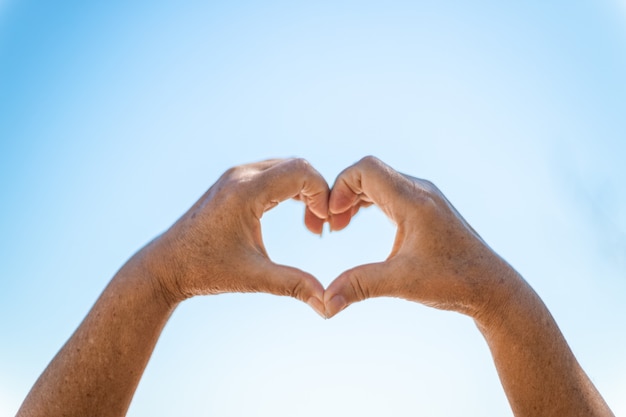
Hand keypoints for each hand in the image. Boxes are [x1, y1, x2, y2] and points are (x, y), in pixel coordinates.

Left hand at [145, 158, 328, 316]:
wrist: (166, 265)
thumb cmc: (205, 270)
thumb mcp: (253, 278)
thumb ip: (294, 285)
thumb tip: (328, 306)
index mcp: (246, 191)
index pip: (301, 172)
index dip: (323, 194)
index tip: (326, 224)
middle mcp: (241, 175)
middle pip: (297, 165)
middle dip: (317, 193)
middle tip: (321, 228)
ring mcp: (235, 176)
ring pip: (285, 168)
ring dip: (305, 191)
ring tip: (311, 225)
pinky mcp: (233, 182)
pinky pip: (272, 174)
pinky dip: (290, 190)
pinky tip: (296, 215)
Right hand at [324, 156, 514, 318]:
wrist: (491, 287)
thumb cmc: (453, 282)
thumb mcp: (402, 283)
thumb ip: (361, 286)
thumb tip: (326, 303)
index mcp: (414, 201)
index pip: (365, 169)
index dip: (340, 188)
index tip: (331, 219)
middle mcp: (420, 191)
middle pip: (369, 172)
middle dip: (342, 194)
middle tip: (330, 226)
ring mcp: (424, 197)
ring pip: (378, 181)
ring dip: (354, 198)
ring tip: (339, 226)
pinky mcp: (426, 208)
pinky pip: (389, 192)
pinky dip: (368, 202)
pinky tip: (357, 222)